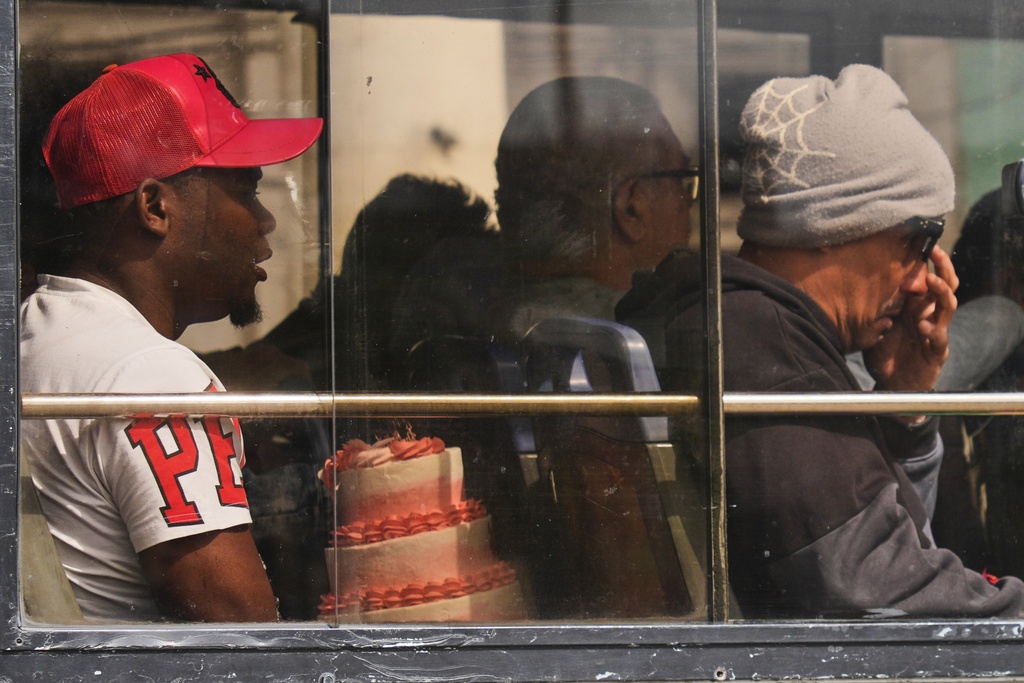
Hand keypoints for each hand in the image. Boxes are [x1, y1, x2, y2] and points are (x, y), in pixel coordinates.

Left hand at [865, 245, 958, 392]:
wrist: (891, 385)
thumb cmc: (885, 352)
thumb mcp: (876, 324)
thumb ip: (877, 305)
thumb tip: (862, 280)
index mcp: (916, 307)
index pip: (928, 278)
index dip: (928, 262)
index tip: (921, 243)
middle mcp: (929, 315)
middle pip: (945, 286)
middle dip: (942, 267)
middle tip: (934, 252)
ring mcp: (936, 333)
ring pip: (949, 307)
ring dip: (941, 292)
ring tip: (931, 282)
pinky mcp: (937, 353)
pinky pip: (940, 339)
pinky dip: (932, 331)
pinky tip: (922, 326)